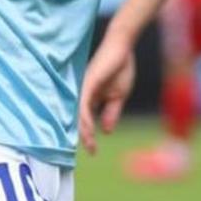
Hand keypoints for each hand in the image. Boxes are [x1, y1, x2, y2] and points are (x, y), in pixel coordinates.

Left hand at [78, 31, 135, 154]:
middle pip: (78, 119)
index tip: (94, 150)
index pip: (86, 120)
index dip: (88, 135)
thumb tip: (105, 131)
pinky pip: (83, 103)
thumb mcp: (118, 96)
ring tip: (90, 144)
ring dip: (83, 130)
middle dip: (84, 137)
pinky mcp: (88, 82)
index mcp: (91, 97)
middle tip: (91, 151)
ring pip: (78, 113)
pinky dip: (84, 117)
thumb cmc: (120, 68)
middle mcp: (84, 94)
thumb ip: (111, 113)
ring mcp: (84, 88)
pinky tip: (88, 128)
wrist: (123, 49)